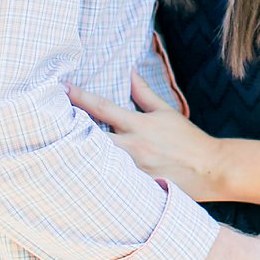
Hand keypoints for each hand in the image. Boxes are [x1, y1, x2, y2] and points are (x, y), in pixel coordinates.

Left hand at [69, 74, 222, 200]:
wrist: (210, 168)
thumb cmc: (188, 139)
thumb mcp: (167, 112)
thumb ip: (144, 94)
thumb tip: (130, 73)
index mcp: (138, 124)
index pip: (102, 107)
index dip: (79, 96)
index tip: (61, 88)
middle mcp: (131, 146)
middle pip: (89, 136)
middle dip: (69, 128)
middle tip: (48, 122)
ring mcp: (131, 169)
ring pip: (94, 160)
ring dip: (77, 153)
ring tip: (56, 149)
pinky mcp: (134, 187)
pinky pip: (108, 181)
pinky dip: (94, 176)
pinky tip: (78, 177)